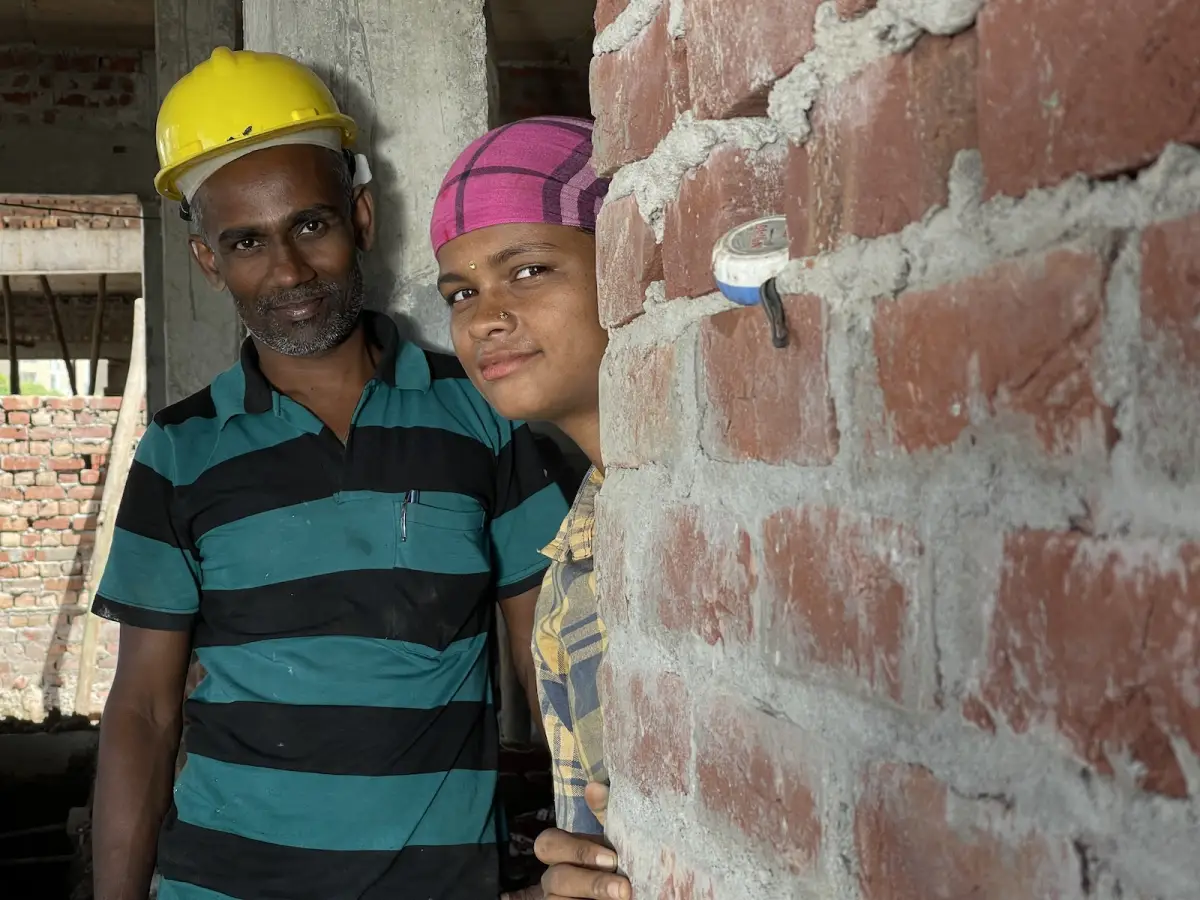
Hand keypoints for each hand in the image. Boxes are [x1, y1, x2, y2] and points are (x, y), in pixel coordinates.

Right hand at [531, 784, 629, 899]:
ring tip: (624, 895)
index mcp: (566, 853)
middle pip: (555, 876)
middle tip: (621, 881)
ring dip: (593, 892)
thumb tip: (594, 786)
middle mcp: (556, 877)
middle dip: (589, 877)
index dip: (577, 849)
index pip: (549, 843)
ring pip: (558, 898)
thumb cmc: (625, 869)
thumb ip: (606, 817)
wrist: (640, 891)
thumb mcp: (618, 845)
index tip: (613, 856)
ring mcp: (558, 899)